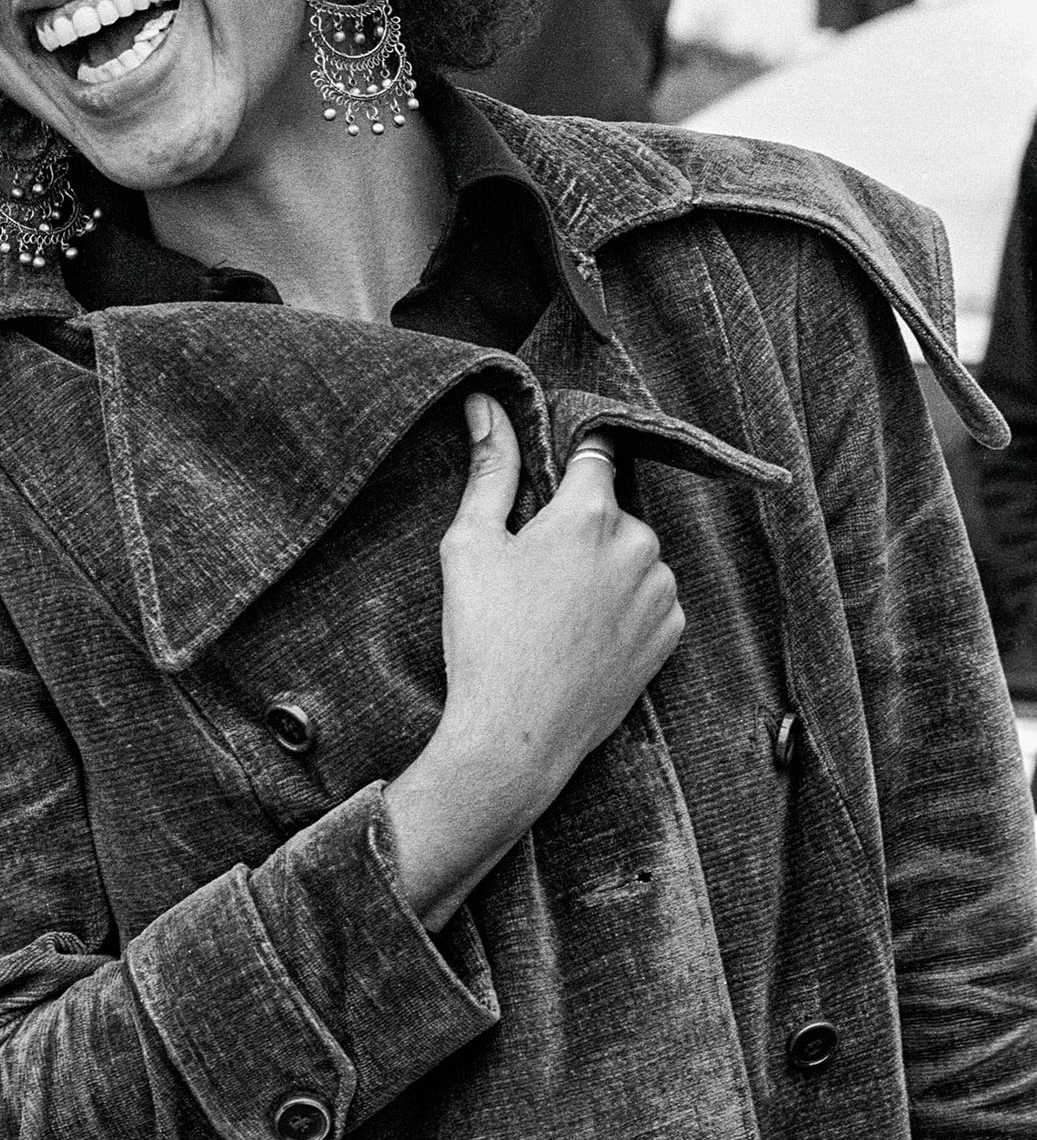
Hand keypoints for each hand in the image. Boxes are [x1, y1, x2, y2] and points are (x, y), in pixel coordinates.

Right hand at [385, 393, 683, 928]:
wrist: (516, 737)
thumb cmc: (485, 638)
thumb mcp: (470, 543)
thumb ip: (489, 467)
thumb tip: (485, 402)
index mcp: (589, 512)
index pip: (593, 453)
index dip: (565, 468)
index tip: (543, 493)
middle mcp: (639, 543)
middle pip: (610, 509)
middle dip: (578, 528)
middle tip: (532, 572)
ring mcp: (661, 592)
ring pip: (632, 554)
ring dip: (604, 567)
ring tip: (554, 612)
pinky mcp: (671, 635)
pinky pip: (650, 598)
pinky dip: (623, 606)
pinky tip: (581, 634)